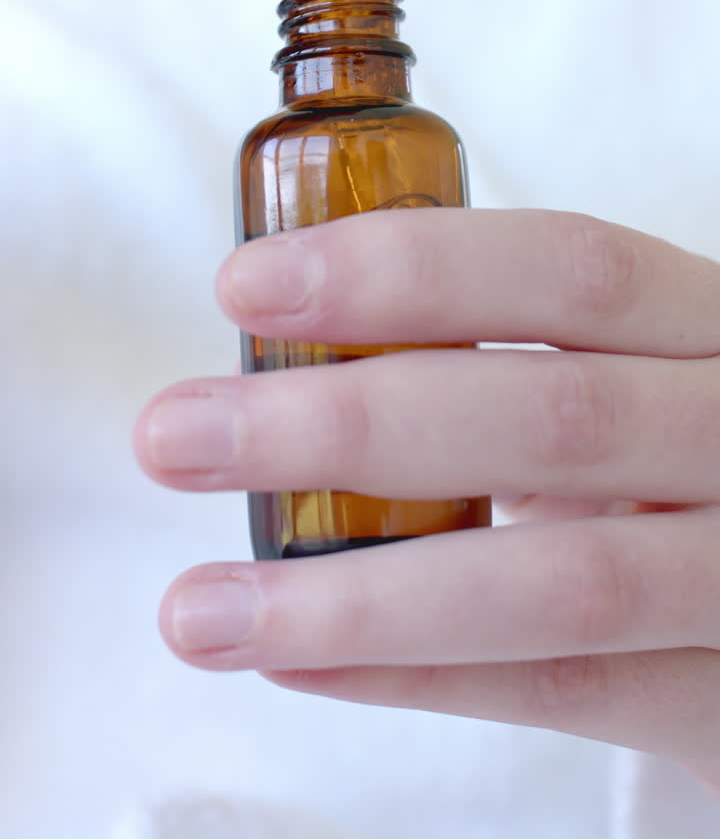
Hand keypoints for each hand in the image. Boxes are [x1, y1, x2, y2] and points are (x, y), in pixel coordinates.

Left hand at [135, 210, 719, 791]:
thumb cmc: (682, 458)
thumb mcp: (638, 375)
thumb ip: (517, 359)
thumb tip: (299, 358)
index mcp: (711, 323)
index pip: (572, 269)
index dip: (408, 269)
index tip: (248, 287)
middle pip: (554, 416)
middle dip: (345, 424)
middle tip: (177, 436)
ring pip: (559, 581)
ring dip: (355, 593)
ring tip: (201, 610)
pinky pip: (569, 690)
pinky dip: (419, 676)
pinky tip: (297, 662)